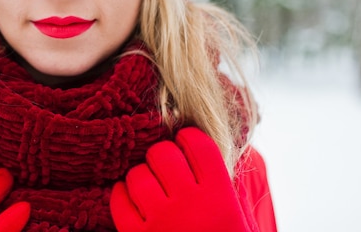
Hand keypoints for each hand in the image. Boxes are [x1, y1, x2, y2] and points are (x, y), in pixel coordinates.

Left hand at [110, 127, 251, 231]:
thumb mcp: (241, 221)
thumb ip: (227, 188)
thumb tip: (210, 154)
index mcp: (221, 198)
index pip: (198, 144)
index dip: (188, 138)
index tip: (185, 143)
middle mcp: (190, 206)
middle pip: (163, 153)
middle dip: (162, 155)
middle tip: (166, 166)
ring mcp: (161, 223)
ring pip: (137, 175)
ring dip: (141, 176)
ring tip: (150, 185)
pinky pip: (119, 201)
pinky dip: (122, 194)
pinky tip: (132, 198)